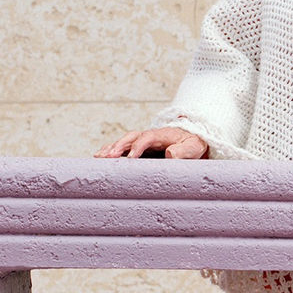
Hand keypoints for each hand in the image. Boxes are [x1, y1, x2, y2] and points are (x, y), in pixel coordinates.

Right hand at [94, 127, 208, 158]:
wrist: (193, 141)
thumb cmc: (193, 145)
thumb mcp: (193, 148)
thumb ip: (184, 151)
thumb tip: (170, 154)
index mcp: (162, 135)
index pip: (147, 138)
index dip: (138, 146)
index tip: (130, 157)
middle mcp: (149, 136)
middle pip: (131, 137)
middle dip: (119, 146)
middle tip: (109, 157)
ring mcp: (142, 141)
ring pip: (124, 142)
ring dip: (111, 148)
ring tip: (99, 157)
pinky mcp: (138, 148)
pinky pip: (123, 147)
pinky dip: (111, 150)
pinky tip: (99, 157)